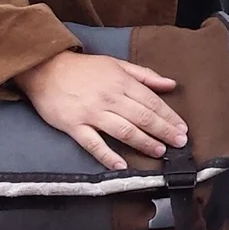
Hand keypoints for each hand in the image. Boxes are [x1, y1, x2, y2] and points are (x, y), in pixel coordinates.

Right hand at [14, 50, 186, 171]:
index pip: (152, 102)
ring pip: (123, 130)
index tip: (182, 128)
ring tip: (159, 152)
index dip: (169, 116)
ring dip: (144, 142)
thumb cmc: (84, 68)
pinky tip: (121, 165)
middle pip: (142, 117)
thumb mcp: (117, 64)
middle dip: (164, 131)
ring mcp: (91, 113)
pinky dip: (107, 155)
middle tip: (179, 143)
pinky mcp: (74, 126)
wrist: (46, 69)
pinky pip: (93, 143)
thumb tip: (170, 84)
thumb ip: (144, 75)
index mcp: (122, 82)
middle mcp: (110, 98)